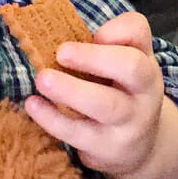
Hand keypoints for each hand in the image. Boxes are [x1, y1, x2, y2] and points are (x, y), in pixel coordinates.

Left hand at [23, 12, 177, 178]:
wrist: (138, 148)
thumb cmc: (122, 94)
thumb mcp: (124, 66)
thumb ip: (106, 43)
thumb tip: (70, 39)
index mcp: (144, 62)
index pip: (138, 33)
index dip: (116, 30)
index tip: (93, 33)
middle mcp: (144, 91)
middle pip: (131, 67)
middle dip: (95, 57)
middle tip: (60, 52)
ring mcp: (129, 123)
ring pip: (106, 105)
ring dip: (71, 90)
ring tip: (42, 79)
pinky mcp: (107, 148)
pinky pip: (79, 133)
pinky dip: (52, 119)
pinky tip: (33, 104)